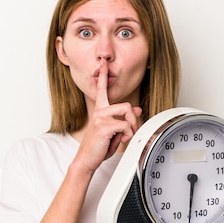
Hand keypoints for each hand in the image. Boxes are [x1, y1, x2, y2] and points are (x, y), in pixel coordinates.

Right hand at [74, 58, 141, 172]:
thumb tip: (137, 109)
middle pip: (125, 105)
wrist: (86, 160)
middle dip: (133, 119)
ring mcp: (100, 117)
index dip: (103, 75)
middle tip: (132, 130)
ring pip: (127, 112)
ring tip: (126, 136)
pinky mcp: (103, 126)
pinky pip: (125, 125)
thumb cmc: (98, 147)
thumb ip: (124, 119)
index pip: (102, 89)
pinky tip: (121, 140)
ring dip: (132, 126)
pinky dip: (128, 134)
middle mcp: (99, 111)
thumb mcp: (114, 132)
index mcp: (100, 111)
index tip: (103, 62)